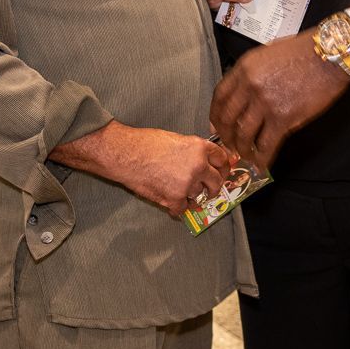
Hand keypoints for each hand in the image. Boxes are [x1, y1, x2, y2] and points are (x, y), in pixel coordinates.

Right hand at [116, 128, 231, 217]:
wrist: (126, 154)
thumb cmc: (145, 143)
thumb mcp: (176, 139)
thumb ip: (193, 151)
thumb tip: (204, 161)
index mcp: (199, 148)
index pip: (222, 159)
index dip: (223, 166)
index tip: (222, 171)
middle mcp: (198, 166)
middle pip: (216, 181)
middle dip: (214, 186)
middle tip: (209, 189)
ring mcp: (188, 184)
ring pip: (198, 195)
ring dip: (189, 195)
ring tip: (174, 187)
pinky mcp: (174, 199)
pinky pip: (183, 209)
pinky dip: (176, 207)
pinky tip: (168, 200)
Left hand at [210, 30, 349, 166]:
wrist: (330, 56)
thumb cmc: (304, 52)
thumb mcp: (268, 54)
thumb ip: (252, 73)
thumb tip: (244, 93)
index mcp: (245, 68)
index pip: (220, 96)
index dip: (215, 114)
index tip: (215, 124)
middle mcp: (250, 86)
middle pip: (228, 118)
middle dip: (227, 136)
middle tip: (230, 145)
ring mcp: (265, 103)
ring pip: (244, 135)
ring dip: (243, 149)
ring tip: (247, 155)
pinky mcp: (283, 118)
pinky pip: (267, 144)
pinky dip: (263, 158)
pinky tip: (262, 163)